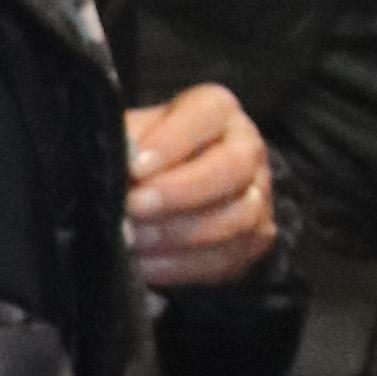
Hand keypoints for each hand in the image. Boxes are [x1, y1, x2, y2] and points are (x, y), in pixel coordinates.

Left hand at [124, 83, 276, 290]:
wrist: (173, 190)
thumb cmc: (146, 153)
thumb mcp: (132, 134)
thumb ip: (125, 140)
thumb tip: (118, 156)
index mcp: (218, 111)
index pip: (208, 114)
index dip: (172, 142)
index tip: (133, 167)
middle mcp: (247, 148)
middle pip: (232, 167)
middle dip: (179, 191)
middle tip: (133, 207)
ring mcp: (259, 196)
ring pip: (237, 217)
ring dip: (178, 233)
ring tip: (133, 238)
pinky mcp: (255, 239)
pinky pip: (227, 258)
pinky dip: (180, 265)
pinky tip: (144, 263)